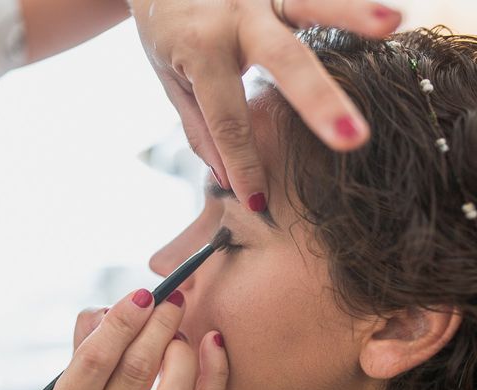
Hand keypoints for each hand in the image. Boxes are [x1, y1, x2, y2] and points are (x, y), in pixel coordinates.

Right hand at [45, 289, 228, 389]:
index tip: (142, 295)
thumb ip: (89, 334)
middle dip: (158, 327)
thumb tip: (122, 307)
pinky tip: (212, 341)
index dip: (121, 323)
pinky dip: (215, 371)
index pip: (95, 360)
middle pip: (136, 372)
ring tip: (178, 330)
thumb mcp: (70, 374)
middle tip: (171, 299)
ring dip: (181, 351)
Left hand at [130, 0, 400, 210]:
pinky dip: (349, 4)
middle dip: (319, 101)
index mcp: (200, 49)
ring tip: (391, 24)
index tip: (259, 203)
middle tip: (351, 139)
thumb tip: (227, 178)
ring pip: (311, 4)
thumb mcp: (171, 80)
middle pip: (283, 61)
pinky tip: (388, 15)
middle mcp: (234, 16)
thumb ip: (200, 127)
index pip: (228, 119)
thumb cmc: (165, 32)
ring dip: (353, 14)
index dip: (243, 164)